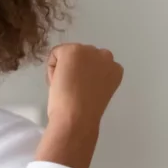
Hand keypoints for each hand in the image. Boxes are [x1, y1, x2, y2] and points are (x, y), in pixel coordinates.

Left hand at [36, 43, 122, 167]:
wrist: (77, 117)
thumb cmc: (85, 112)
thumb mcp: (98, 91)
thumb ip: (94, 79)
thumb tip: (79, 75)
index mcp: (115, 69)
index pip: (94, 65)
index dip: (84, 77)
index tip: (82, 91)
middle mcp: (105, 56)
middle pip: (82, 56)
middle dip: (75, 68)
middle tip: (72, 88)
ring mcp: (89, 51)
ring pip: (69, 54)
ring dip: (64, 67)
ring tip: (66, 86)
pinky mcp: (73, 50)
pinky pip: (55, 53)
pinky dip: (52, 68)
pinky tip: (59, 82)